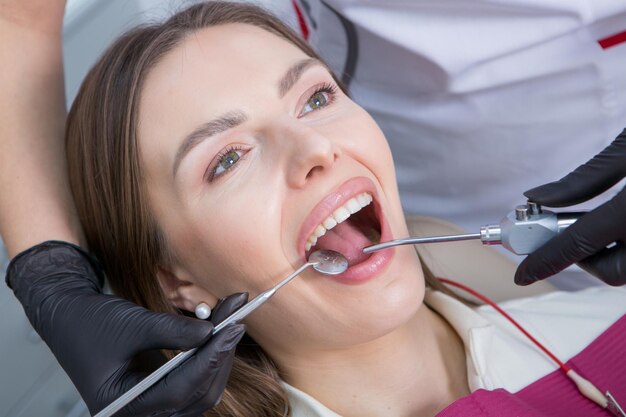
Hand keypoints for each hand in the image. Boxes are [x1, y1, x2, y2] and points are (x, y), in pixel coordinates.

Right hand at [6, 241, 246, 415]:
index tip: (233, 329)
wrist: (69, 316)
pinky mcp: (159, 391)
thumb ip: (172, 330)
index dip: (211, 359)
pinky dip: (207, 357)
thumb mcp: (131, 324)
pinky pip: (193, 381)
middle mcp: (138, 412)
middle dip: (220, 355)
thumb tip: (213, 332)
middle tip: (237, 318)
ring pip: (200, 390)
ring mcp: (150, 405)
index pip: (180, 390)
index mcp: (123, 405)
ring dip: (218, 355)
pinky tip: (217, 332)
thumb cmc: (89, 322)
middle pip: (197, 395)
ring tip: (231, 319)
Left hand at [515, 129, 625, 285]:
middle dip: (586, 260)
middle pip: (612, 271)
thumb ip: (582, 180)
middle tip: (571, 234)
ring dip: (612, 255)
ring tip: (603, 223)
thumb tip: (536, 198)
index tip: (522, 275)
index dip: (543, 262)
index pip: (577, 245)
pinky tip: (624, 222)